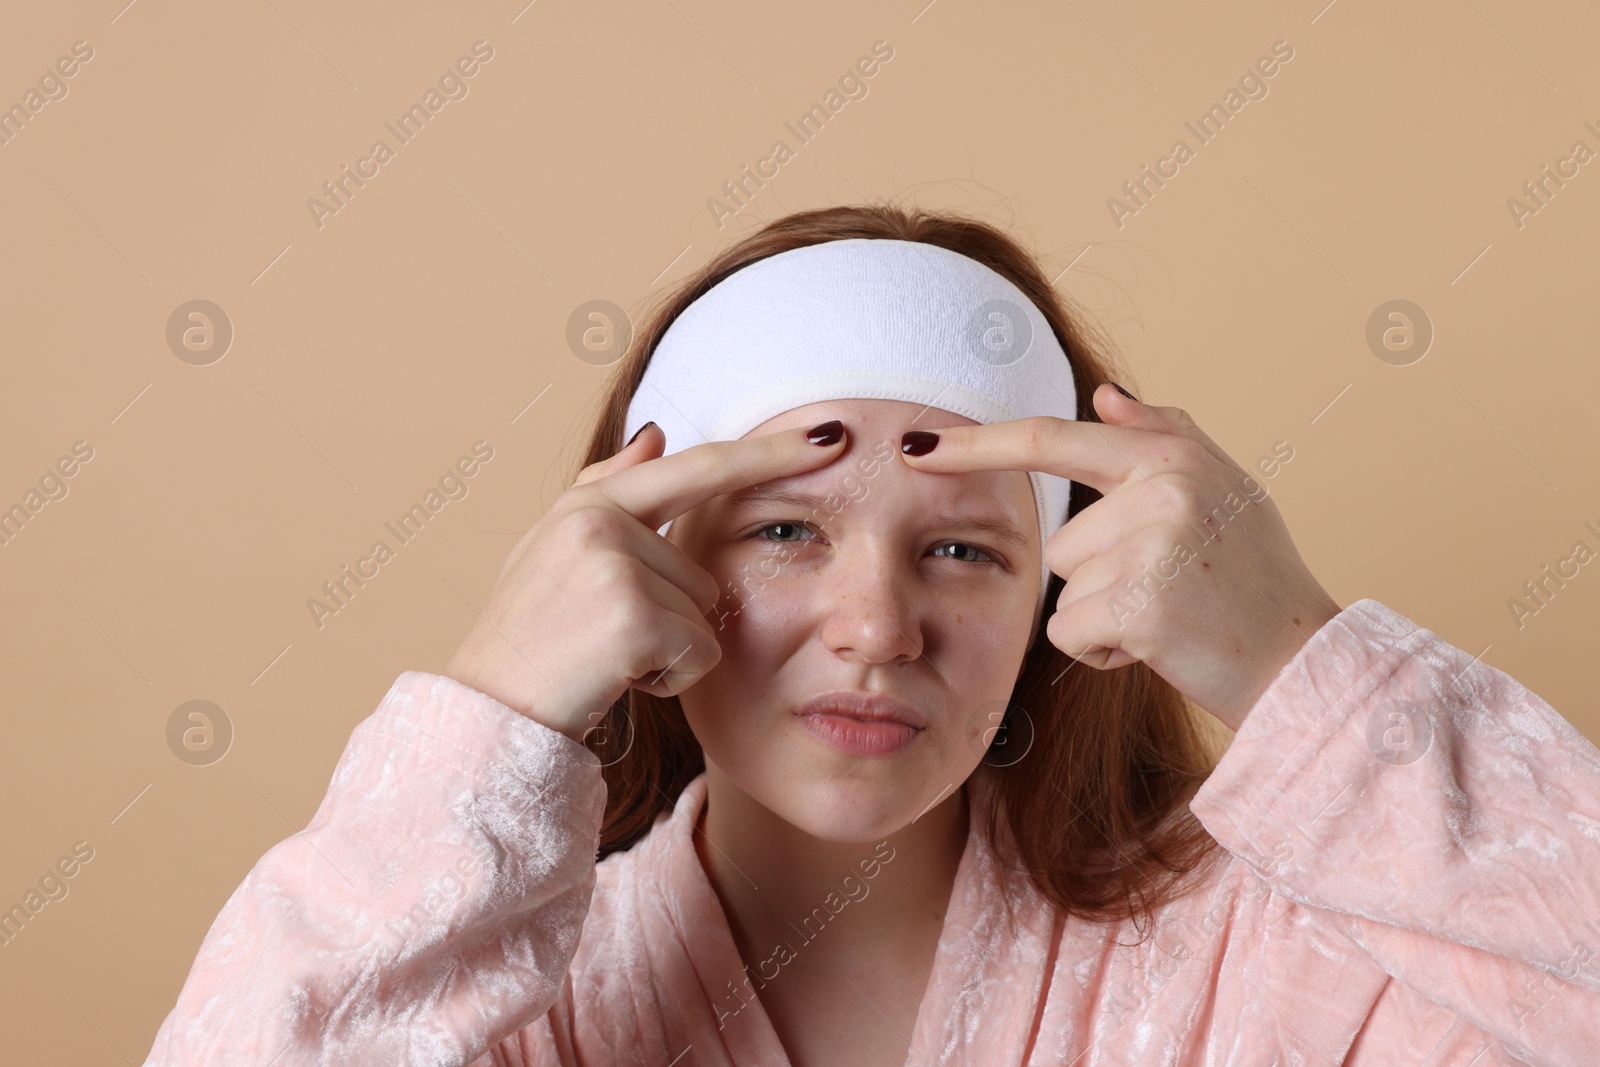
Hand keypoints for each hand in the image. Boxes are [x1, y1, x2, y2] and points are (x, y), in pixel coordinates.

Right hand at [444, 420, 848, 742]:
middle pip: (702, 571)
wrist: (491, 713)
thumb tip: (657, 432)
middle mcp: (600, 520)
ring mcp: (615, 565)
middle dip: (670, 617)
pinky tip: (617, 678)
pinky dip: (669, 680)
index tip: (830, 432)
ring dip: (668, 650)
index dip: (768, 452)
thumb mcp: (556, 551)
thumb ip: (608, 488)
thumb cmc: (528, 639)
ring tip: (605, 658)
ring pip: (704, 615)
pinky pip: (700, 653)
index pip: (696, 466)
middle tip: (603, 639)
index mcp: (589, 502)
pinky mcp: (632, 616)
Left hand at [898, 383, 1340, 730]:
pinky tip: (1160, 646)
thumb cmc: (1256, 578)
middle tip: (1173, 590)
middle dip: (1100, 575)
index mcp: (1171, 456)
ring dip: (1104, 613)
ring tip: (1172, 616)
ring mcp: (1149, 546)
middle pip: (1061, 540)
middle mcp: (1159, 490)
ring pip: (1066, 587)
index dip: (976, 445)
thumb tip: (1102, 394)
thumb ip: (1161, 434)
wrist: (1302, 661)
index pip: (1052, 439)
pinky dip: (1103, 650)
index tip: (915, 446)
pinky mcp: (1138, 606)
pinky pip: (1071, 631)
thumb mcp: (1222, 490)